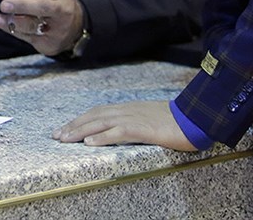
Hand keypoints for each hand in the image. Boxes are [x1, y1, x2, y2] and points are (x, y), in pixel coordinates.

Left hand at [0, 0, 84, 56]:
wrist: (73, 27)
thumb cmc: (50, 0)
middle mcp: (62, 9)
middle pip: (41, 6)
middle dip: (21, 5)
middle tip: (3, 5)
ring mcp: (58, 28)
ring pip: (34, 25)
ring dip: (13, 22)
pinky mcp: (51, 43)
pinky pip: (30, 37)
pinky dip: (15, 31)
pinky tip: (4, 26)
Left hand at [53, 100, 196, 150]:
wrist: (195, 117)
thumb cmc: (175, 120)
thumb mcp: (148, 118)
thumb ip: (133, 122)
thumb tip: (119, 129)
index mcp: (127, 108)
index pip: (97, 112)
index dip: (80, 120)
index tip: (65, 128)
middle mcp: (126, 110)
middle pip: (93, 116)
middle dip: (73, 125)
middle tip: (56, 135)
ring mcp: (134, 118)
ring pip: (100, 123)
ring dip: (80, 131)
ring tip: (65, 139)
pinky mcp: (143, 129)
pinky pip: (118, 132)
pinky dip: (102, 137)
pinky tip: (90, 143)